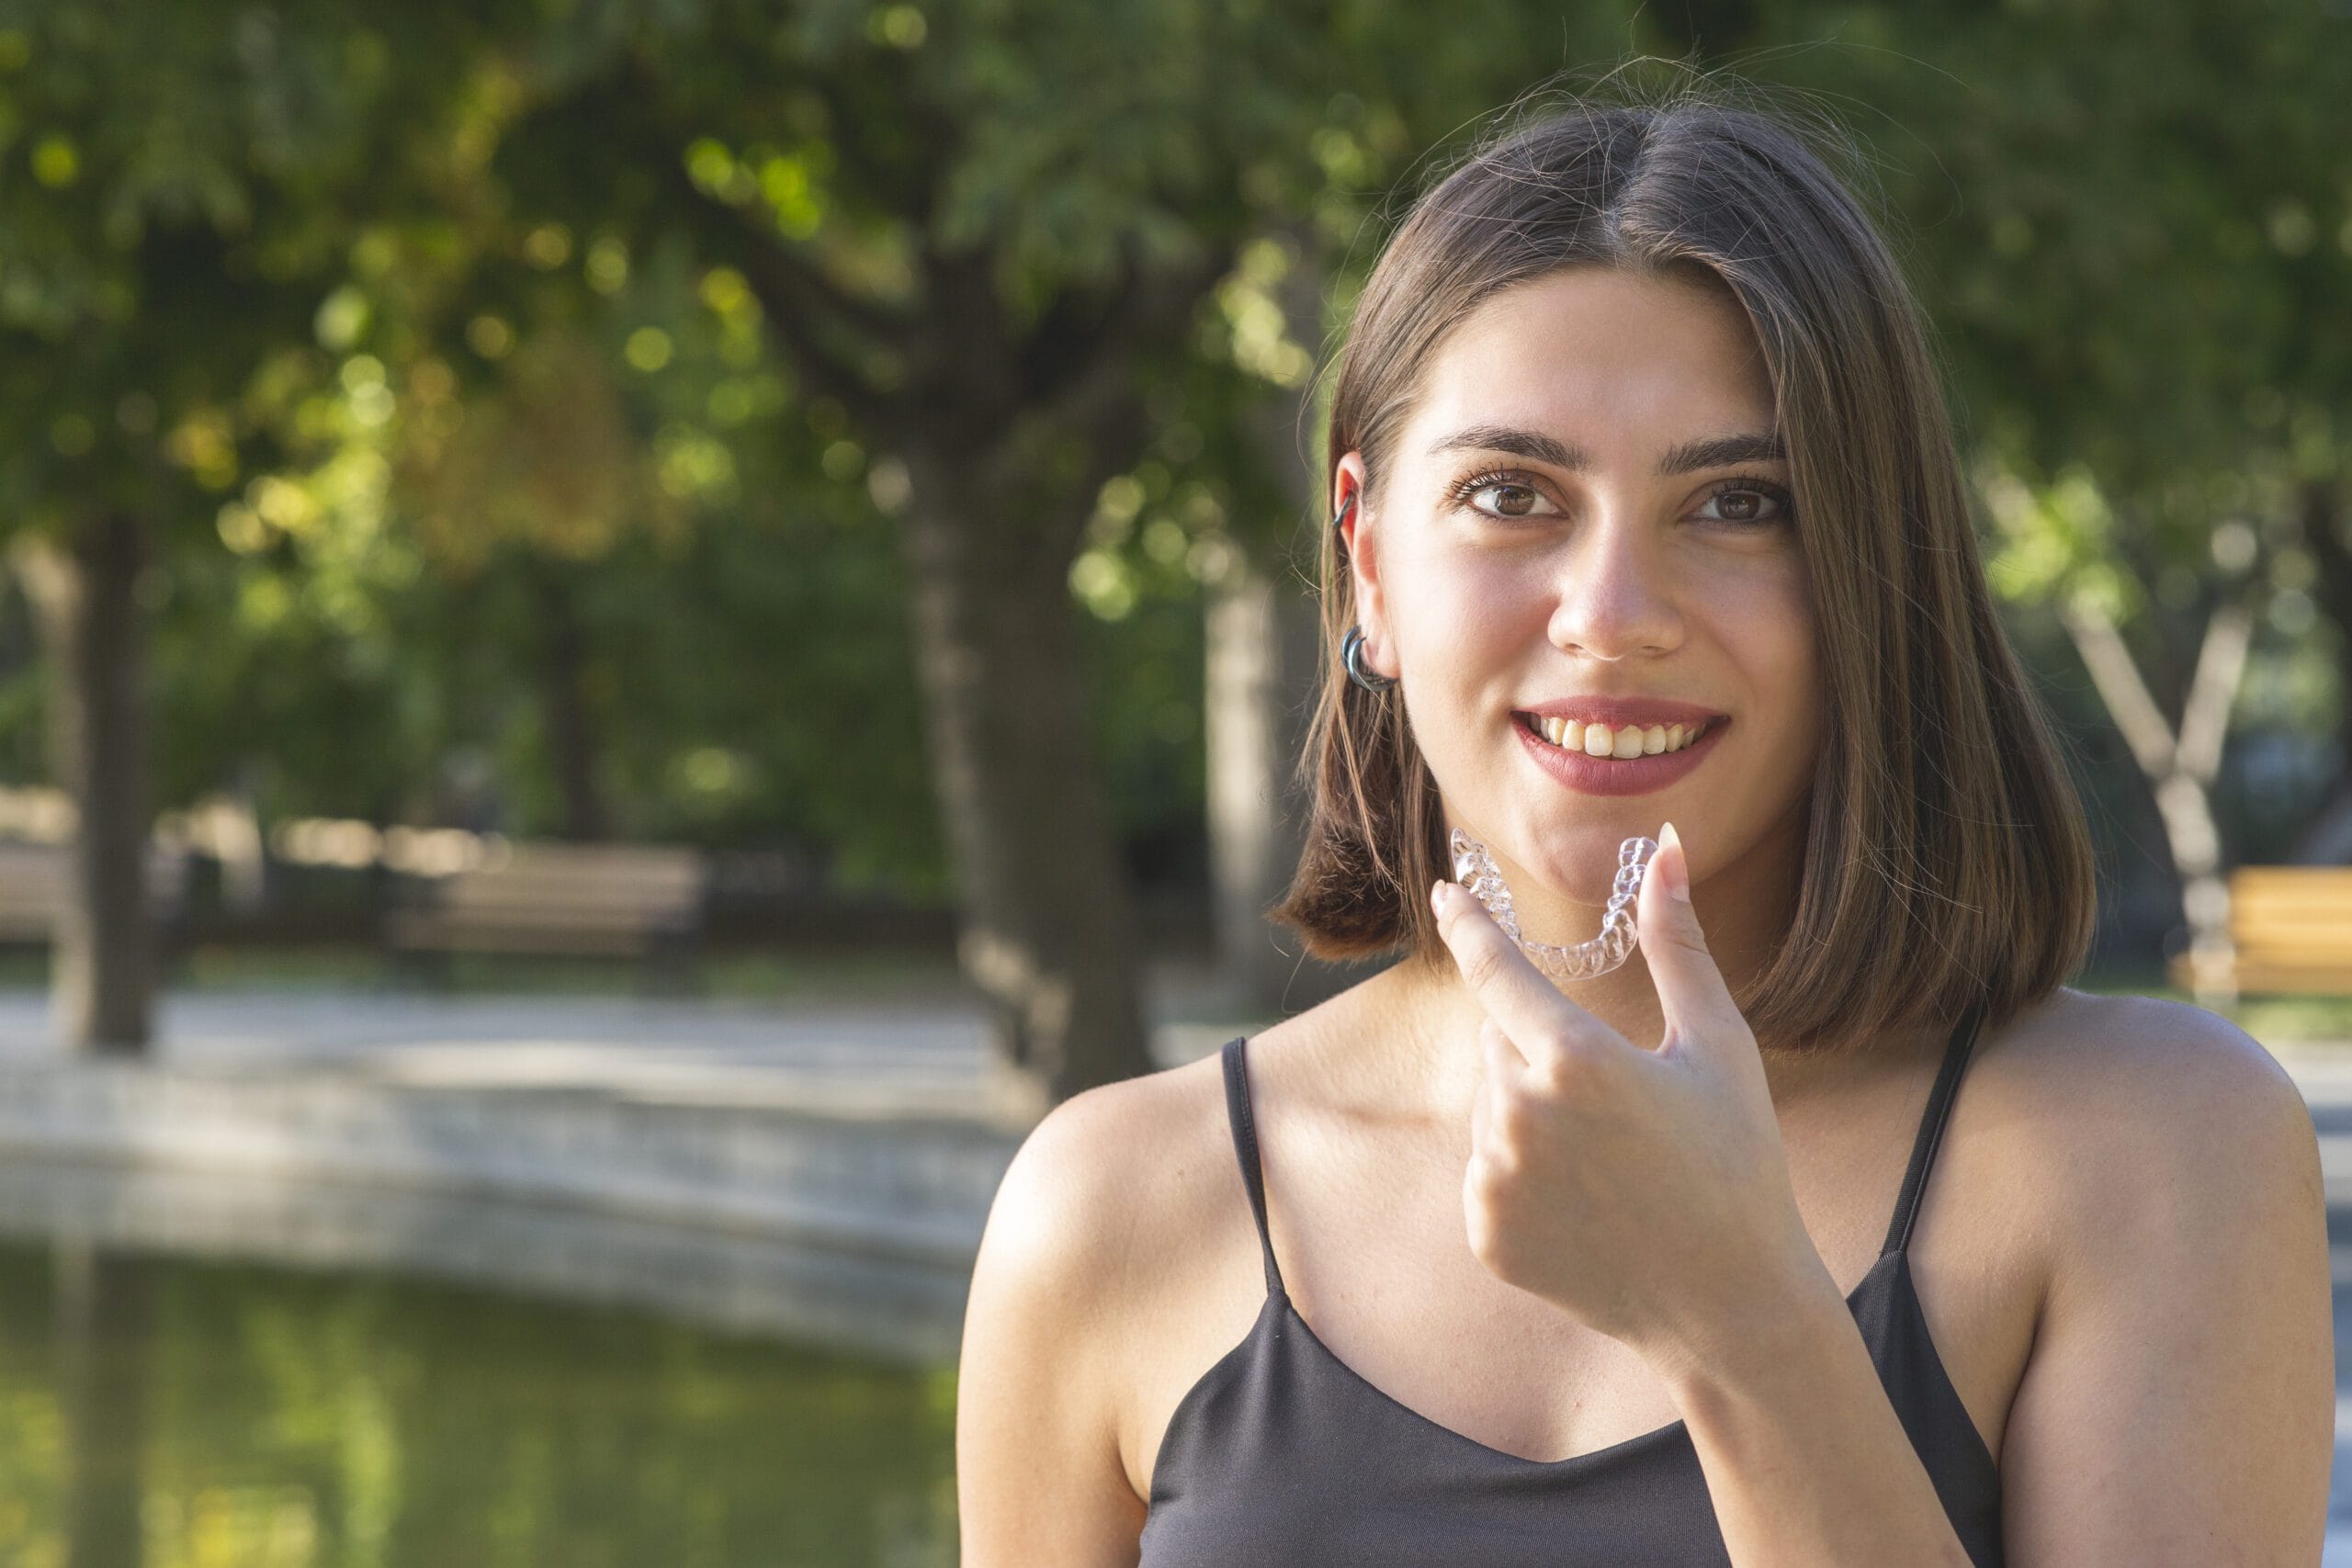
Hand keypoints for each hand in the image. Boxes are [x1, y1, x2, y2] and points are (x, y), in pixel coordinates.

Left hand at [1431, 822, 1833, 1381]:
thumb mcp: (1717, 1044)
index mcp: (1575, 1059)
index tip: (1444, 891)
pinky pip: (1488, 1172)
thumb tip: (1668, 851)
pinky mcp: (1485, 1232)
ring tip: (1610, 1162)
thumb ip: (1677, 943)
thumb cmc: (1737, 1161)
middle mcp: (1520, 1116)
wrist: (1730, 1302)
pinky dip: (1525, 1176)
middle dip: (1543, 1053)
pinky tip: (1586, 1205)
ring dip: (1532, 1115)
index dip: (1467, 924)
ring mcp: (1496, 1180)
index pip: (1496, 969)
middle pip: (1500, 1045)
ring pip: (1492, 1108)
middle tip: (1617, 1104)